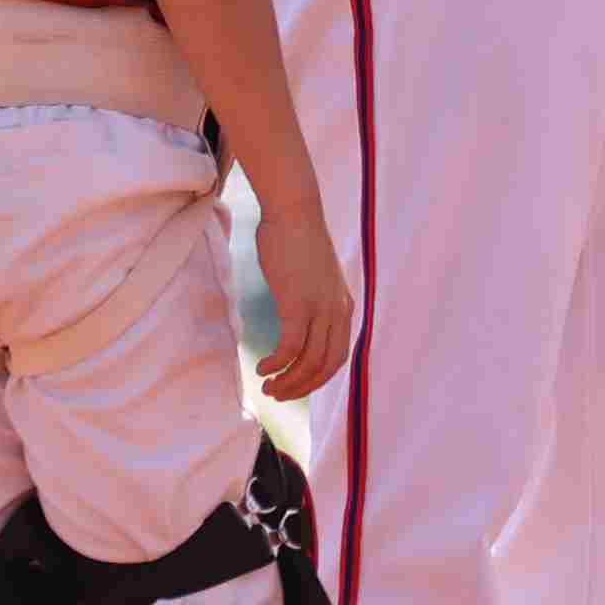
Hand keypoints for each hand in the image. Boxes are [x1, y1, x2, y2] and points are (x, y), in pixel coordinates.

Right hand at [252, 206, 356, 405]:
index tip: (295, 386)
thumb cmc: (295, 238)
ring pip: (309, 362)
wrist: (293, 210)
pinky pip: (290, 347)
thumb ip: (310, 299)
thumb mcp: (312, 276)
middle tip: (278, 394)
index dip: (316, 378)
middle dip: (302, 387)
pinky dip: (277, 363)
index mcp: (342, 307)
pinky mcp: (298, 304)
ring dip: (288, 381)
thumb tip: (295, 311)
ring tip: (267, 386)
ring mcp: (320, 308)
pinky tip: (262, 367)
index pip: (337, 357)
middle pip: (326, 367)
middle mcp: (337, 311)